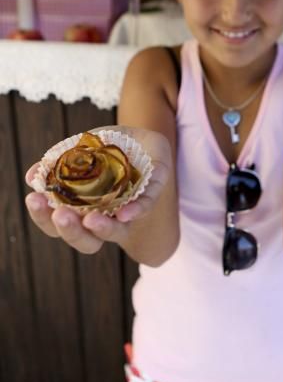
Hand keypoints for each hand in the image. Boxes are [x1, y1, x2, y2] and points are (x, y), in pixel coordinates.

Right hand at [24, 126, 171, 253]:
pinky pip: (144, 206)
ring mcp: (128, 212)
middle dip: (70, 230)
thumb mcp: (80, 151)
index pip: (57, 224)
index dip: (44, 217)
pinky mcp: (151, 195)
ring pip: (114, 232)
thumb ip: (58, 164)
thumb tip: (32, 176)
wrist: (143, 141)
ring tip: (91, 219)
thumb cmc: (106, 151)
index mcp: (81, 210)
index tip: (34, 198)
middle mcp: (104, 219)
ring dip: (102, 228)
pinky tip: (125, 213)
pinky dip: (135, 210)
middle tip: (60, 214)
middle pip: (84, 240)